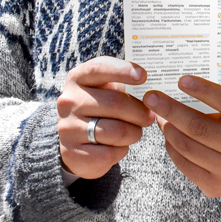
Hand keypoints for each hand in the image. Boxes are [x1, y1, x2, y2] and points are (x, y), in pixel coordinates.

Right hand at [57, 58, 155, 180]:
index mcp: (77, 79)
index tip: (143, 76)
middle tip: (149, 117)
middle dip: (140, 112)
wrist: (72, 143)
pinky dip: (121, 150)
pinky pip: (110, 153)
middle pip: (116, 103)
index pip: (99, 68)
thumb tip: (153, 84)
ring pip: (117, 131)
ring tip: (134, 132)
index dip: (123, 70)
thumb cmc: (98, 109)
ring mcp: (68, 128)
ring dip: (134, 133)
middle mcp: (69, 101)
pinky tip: (117, 146)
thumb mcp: (103, 89)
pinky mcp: (72, 153)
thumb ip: (122, 80)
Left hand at [143, 76, 220, 197]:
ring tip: (161, 117)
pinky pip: (185, 165)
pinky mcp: (215, 186)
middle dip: (170, 110)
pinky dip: (173, 148)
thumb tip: (190, 94)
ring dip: (169, 129)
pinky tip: (170, 138)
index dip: (203, 90)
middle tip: (152, 98)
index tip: (181, 80)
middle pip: (199, 127)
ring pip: (187, 146)